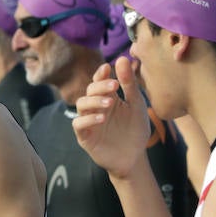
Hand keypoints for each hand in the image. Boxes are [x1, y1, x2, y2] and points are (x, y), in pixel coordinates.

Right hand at [71, 58, 151, 179]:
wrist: (135, 157)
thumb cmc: (135, 131)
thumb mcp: (137, 105)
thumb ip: (130, 84)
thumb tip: (122, 58)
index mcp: (107, 98)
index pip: (99, 81)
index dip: (100, 74)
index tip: (108, 68)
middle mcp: (96, 108)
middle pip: (89, 90)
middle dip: (100, 86)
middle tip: (115, 86)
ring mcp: (89, 122)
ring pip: (81, 105)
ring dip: (94, 101)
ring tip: (110, 103)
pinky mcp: (85, 137)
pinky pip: (78, 124)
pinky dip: (88, 119)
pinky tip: (102, 118)